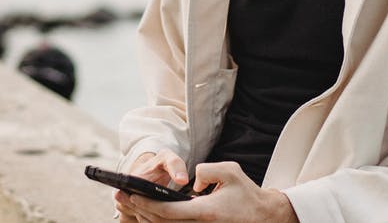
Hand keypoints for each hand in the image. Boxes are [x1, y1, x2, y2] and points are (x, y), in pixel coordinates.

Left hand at [116, 160, 298, 222]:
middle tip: (124, 198)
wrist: (263, 216)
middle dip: (140, 210)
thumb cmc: (247, 193)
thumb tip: (190, 182)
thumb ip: (206, 170)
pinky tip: (150, 213)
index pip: (167, 211)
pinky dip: (159, 222)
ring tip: (133, 204)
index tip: (132, 195)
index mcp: (205, 212)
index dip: (147, 204)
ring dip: (147, 217)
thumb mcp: (230, 171)